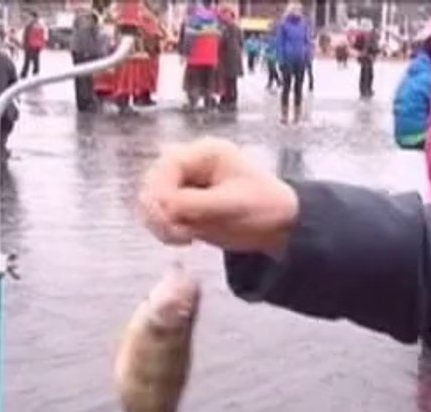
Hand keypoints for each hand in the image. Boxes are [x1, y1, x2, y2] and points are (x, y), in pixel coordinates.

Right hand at [137, 137, 297, 255]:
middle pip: (153, 181)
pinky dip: (164, 230)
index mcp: (207, 152)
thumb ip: (194, 203)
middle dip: (160, 210)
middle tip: (180, 234)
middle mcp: (192, 163)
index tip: (172, 219)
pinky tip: (184, 240)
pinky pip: (158, 215)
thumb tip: (162, 205)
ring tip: (184, 239)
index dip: (162, 193)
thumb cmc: (265, 209)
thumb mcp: (231, 206)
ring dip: (159, 222)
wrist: (280, 228)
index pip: (167, 165)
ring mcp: (186, 184)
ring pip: (151, 200)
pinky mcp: (184, 205)